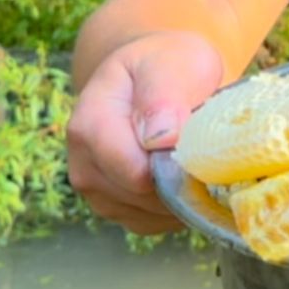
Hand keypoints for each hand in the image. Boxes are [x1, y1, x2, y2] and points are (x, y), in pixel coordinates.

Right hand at [66, 30, 225, 233]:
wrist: (156, 75)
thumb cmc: (167, 66)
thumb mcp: (171, 64)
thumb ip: (163, 96)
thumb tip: (160, 138)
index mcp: (90, 121)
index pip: (130, 168)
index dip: (172, 166)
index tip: (201, 144)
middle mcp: (82, 160)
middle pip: (138, 195)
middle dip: (179, 179)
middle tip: (205, 148)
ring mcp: (94, 187)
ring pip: (145, 214)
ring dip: (179, 195)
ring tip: (194, 157)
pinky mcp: (113, 206)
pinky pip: (149, 224)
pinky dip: (174, 209)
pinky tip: (186, 178)